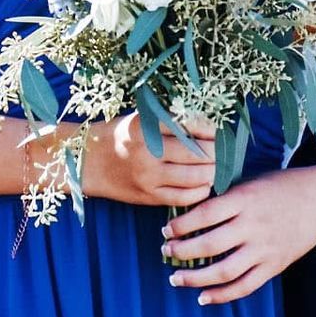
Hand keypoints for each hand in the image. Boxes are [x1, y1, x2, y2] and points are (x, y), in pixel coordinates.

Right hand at [75, 113, 214, 209]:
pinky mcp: (147, 195)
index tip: (220, 132)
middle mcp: (148, 150)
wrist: (88, 161)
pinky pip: (182, 197)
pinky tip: (205, 186)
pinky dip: (200, 192)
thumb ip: (171, 122)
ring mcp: (148, 175)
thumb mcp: (141, 119)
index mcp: (147, 125)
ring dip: (213, 174)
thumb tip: (209, 127)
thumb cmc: (120, 136)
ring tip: (219, 169)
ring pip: (194, 177)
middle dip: (218, 154)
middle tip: (227, 153)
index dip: (212, 130)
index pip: (191, 126)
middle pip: (197, 153)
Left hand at [161, 167, 315, 304]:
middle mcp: (254, 225)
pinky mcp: (275, 265)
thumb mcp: (253, 181)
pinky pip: (245, 286)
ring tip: (176, 278)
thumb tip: (191, 212)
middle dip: (181, 252)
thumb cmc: (285, 186)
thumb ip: (226, 197)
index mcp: (246, 199)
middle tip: (166, 252)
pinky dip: (222, 296)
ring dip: (195, 279)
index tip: (166, 230)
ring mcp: (265, 249)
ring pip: (223, 271)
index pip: (204, 214)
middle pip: (209, 245)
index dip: (181, 225)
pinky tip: (203, 297)